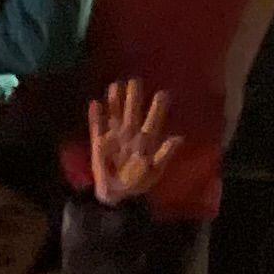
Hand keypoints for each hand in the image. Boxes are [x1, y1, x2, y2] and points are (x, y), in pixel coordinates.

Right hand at [83, 79, 184, 209]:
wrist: (117, 193)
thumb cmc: (138, 181)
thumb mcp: (155, 171)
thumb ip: (165, 154)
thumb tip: (178, 138)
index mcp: (146, 141)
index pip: (152, 121)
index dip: (157, 109)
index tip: (162, 93)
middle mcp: (130, 134)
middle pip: (132, 112)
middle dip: (134, 97)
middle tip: (135, 80)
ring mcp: (114, 136)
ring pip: (115, 114)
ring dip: (115, 101)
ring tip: (115, 85)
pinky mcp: (98, 142)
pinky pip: (96, 126)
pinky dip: (96, 116)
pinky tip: (95, 103)